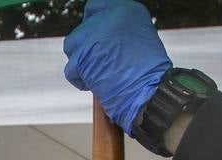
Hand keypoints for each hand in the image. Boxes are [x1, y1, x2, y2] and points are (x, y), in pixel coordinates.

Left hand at [62, 0, 172, 133]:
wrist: (150, 89)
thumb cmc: (148, 72)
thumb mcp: (140, 37)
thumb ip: (116, 31)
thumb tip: (96, 37)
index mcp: (125, 9)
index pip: (94, 6)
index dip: (90, 23)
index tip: (93, 38)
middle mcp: (109, 17)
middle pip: (81, 30)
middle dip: (85, 49)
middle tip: (99, 63)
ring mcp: (94, 36)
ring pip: (71, 46)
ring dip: (80, 62)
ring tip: (96, 73)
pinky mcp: (83, 57)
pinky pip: (71, 69)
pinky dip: (79, 79)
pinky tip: (94, 84)